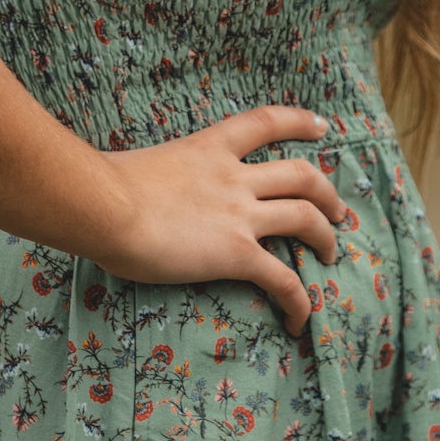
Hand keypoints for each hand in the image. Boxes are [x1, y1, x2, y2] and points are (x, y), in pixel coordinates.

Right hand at [91, 106, 345, 336]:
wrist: (104, 206)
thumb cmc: (103, 188)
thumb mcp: (142, 166)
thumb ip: (158, 176)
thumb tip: (140, 191)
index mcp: (210, 147)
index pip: (265, 122)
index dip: (299, 122)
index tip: (322, 127)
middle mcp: (234, 176)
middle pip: (300, 174)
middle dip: (326, 192)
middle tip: (336, 210)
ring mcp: (239, 214)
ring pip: (304, 217)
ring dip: (325, 236)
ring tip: (331, 252)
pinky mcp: (236, 253)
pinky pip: (283, 279)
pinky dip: (299, 300)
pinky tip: (301, 319)